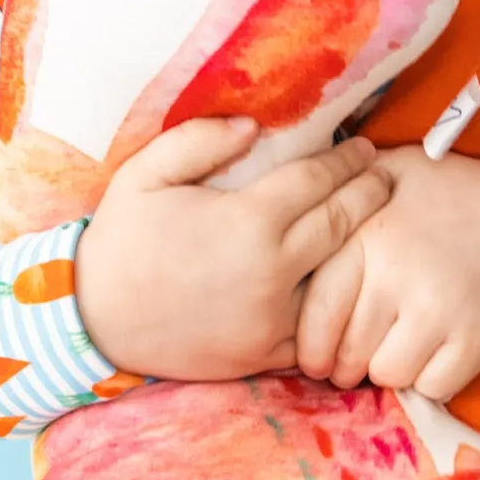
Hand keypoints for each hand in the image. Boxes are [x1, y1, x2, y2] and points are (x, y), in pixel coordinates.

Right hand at [75, 117, 391, 380]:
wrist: (93, 323)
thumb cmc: (119, 242)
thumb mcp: (144, 175)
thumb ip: (198, 141)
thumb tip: (253, 126)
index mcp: (248, 222)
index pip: (318, 180)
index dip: (347, 161)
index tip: (365, 147)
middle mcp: (272, 271)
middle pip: (342, 225)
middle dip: (369, 195)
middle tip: (386, 177)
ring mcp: (273, 318)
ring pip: (338, 279)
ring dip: (362, 250)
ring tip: (376, 225)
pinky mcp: (266, 353)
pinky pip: (316, 327)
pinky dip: (335, 305)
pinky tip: (346, 285)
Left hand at [295, 148, 479, 400]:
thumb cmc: (449, 192)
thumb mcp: (388, 172)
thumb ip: (338, 193)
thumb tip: (286, 212)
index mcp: (368, 238)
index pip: (318, 312)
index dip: (311, 346)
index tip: (315, 358)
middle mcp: (398, 276)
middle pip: (347, 353)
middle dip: (347, 363)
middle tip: (358, 356)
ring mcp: (439, 312)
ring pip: (387, 375)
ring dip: (390, 369)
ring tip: (400, 347)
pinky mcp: (476, 341)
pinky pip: (432, 387)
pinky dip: (431, 378)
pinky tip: (436, 352)